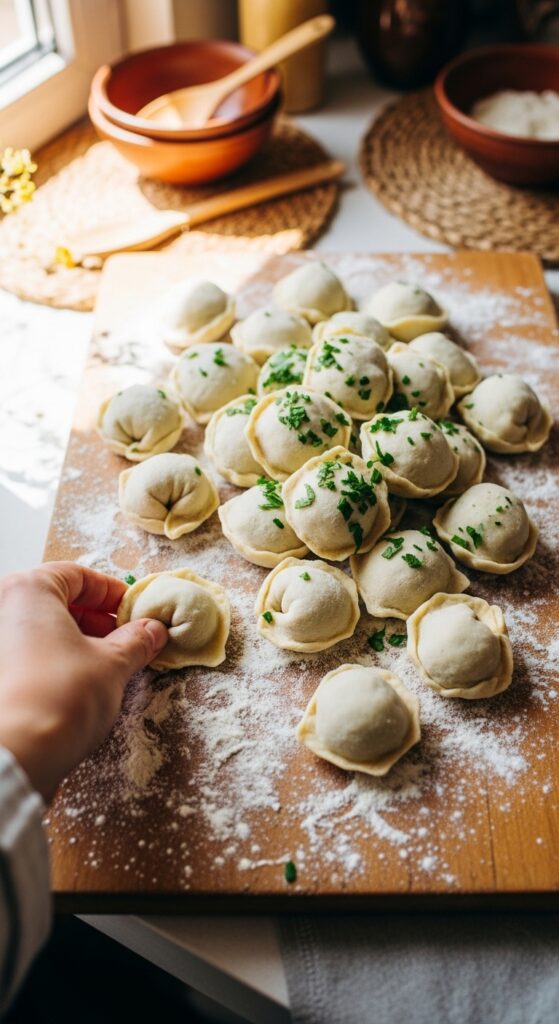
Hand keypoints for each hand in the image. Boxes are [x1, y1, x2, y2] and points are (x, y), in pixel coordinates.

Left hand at [0, 562, 167, 801]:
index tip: (136, 610)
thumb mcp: (114, 663)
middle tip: (129, 638)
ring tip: (112, 664)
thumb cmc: (60, 697)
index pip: (78, 575)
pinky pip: (32, 654)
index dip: (113, 592)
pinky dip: (59, 660)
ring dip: (80, 641)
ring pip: (44, 629)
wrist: (17, 754)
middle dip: (98, 619)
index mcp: (29, 591)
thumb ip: (136, 641)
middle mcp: (4, 610)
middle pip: (58, 601)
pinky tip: (85, 682)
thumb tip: (152, 631)